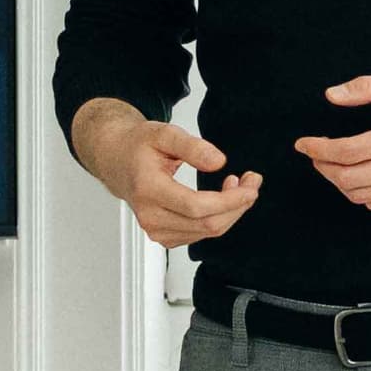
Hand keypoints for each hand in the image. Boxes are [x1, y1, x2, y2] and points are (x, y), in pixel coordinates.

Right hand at [75, 103, 261, 248]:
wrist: (118, 161)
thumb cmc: (139, 146)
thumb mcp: (164, 134)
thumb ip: (192, 146)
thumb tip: (218, 162)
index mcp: (148, 189)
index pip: (196, 207)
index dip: (230, 200)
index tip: (250, 185)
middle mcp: (150, 215)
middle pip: (207, 224)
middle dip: (238, 205)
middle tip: (252, 182)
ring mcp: (155, 229)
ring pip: (207, 232)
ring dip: (231, 211)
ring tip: (237, 183)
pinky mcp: (163, 236)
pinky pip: (200, 234)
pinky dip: (218, 218)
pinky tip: (221, 198)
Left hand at [297, 71, 370, 213]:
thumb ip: (369, 88)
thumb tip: (331, 96)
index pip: (346, 152)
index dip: (318, 149)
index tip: (303, 144)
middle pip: (348, 179)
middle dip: (324, 168)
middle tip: (316, 154)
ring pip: (361, 196)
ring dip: (340, 182)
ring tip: (335, 164)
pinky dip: (361, 193)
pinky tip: (359, 175)